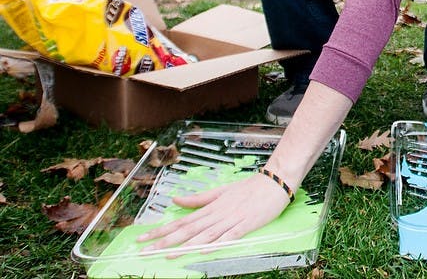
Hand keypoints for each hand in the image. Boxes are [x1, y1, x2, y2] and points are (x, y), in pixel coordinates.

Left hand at [136, 172, 290, 251]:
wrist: (275, 181)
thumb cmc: (249, 187)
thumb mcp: (221, 191)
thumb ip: (198, 199)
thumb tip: (176, 200)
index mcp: (211, 206)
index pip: (181, 221)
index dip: (161, 230)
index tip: (143, 238)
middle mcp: (217, 214)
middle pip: (188, 229)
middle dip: (165, 240)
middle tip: (146, 250)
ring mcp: (231, 219)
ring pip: (204, 234)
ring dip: (185, 245)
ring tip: (167, 254)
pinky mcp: (246, 225)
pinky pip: (228, 236)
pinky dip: (215, 243)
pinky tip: (203, 250)